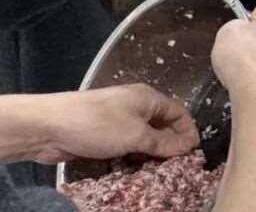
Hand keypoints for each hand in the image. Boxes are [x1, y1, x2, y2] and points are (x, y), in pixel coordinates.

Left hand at [34, 84, 198, 163]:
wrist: (50, 127)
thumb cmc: (98, 125)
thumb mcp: (136, 135)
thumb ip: (164, 142)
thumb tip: (188, 146)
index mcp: (148, 98)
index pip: (179, 112)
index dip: (188, 131)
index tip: (193, 153)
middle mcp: (136, 106)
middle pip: (163, 125)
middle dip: (170, 144)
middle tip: (176, 166)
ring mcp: (118, 120)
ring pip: (144, 137)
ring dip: (150, 153)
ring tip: (156, 170)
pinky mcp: (103, 134)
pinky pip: (126, 145)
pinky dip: (132, 156)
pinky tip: (133, 168)